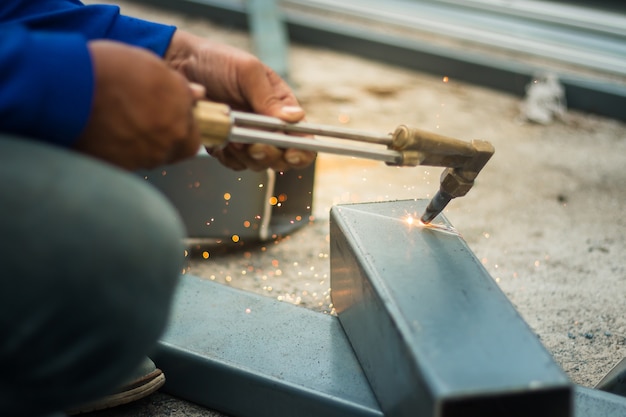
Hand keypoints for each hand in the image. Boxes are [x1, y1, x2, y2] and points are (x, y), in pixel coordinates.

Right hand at [75, 40, 201, 169]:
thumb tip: (197, 95)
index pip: (193, 136)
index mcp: (180, 118)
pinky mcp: (116, 168)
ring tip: (119, 121)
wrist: (67, 86)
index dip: (182, 127)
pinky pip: (125, 162)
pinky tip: (105, 132)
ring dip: (141, 145)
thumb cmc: (109, 69)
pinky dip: (119, 151)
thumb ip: (179, 86)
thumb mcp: (152, 65)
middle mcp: (165, 143)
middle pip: (174, 151)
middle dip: (166, 140)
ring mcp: (140, 158)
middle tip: (146, 121)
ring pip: (149, 157)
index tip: (170, 117)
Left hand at [165, 30, 315, 171]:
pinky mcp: (227, 146)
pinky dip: (228, 158)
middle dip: (270, 155)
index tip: (291, 153)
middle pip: (282, 157)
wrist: (180, 65)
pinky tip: (221, 141)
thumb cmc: (218, 61)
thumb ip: (269, 98)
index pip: (303, 136)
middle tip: (254, 146)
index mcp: (281, 106)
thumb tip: (296, 118)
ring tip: (232, 137)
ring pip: (258, 164)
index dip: (303, 150)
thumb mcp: (247, 72)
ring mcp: (247, 138)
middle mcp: (268, 125)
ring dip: (247, 156)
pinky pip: (234, 164)